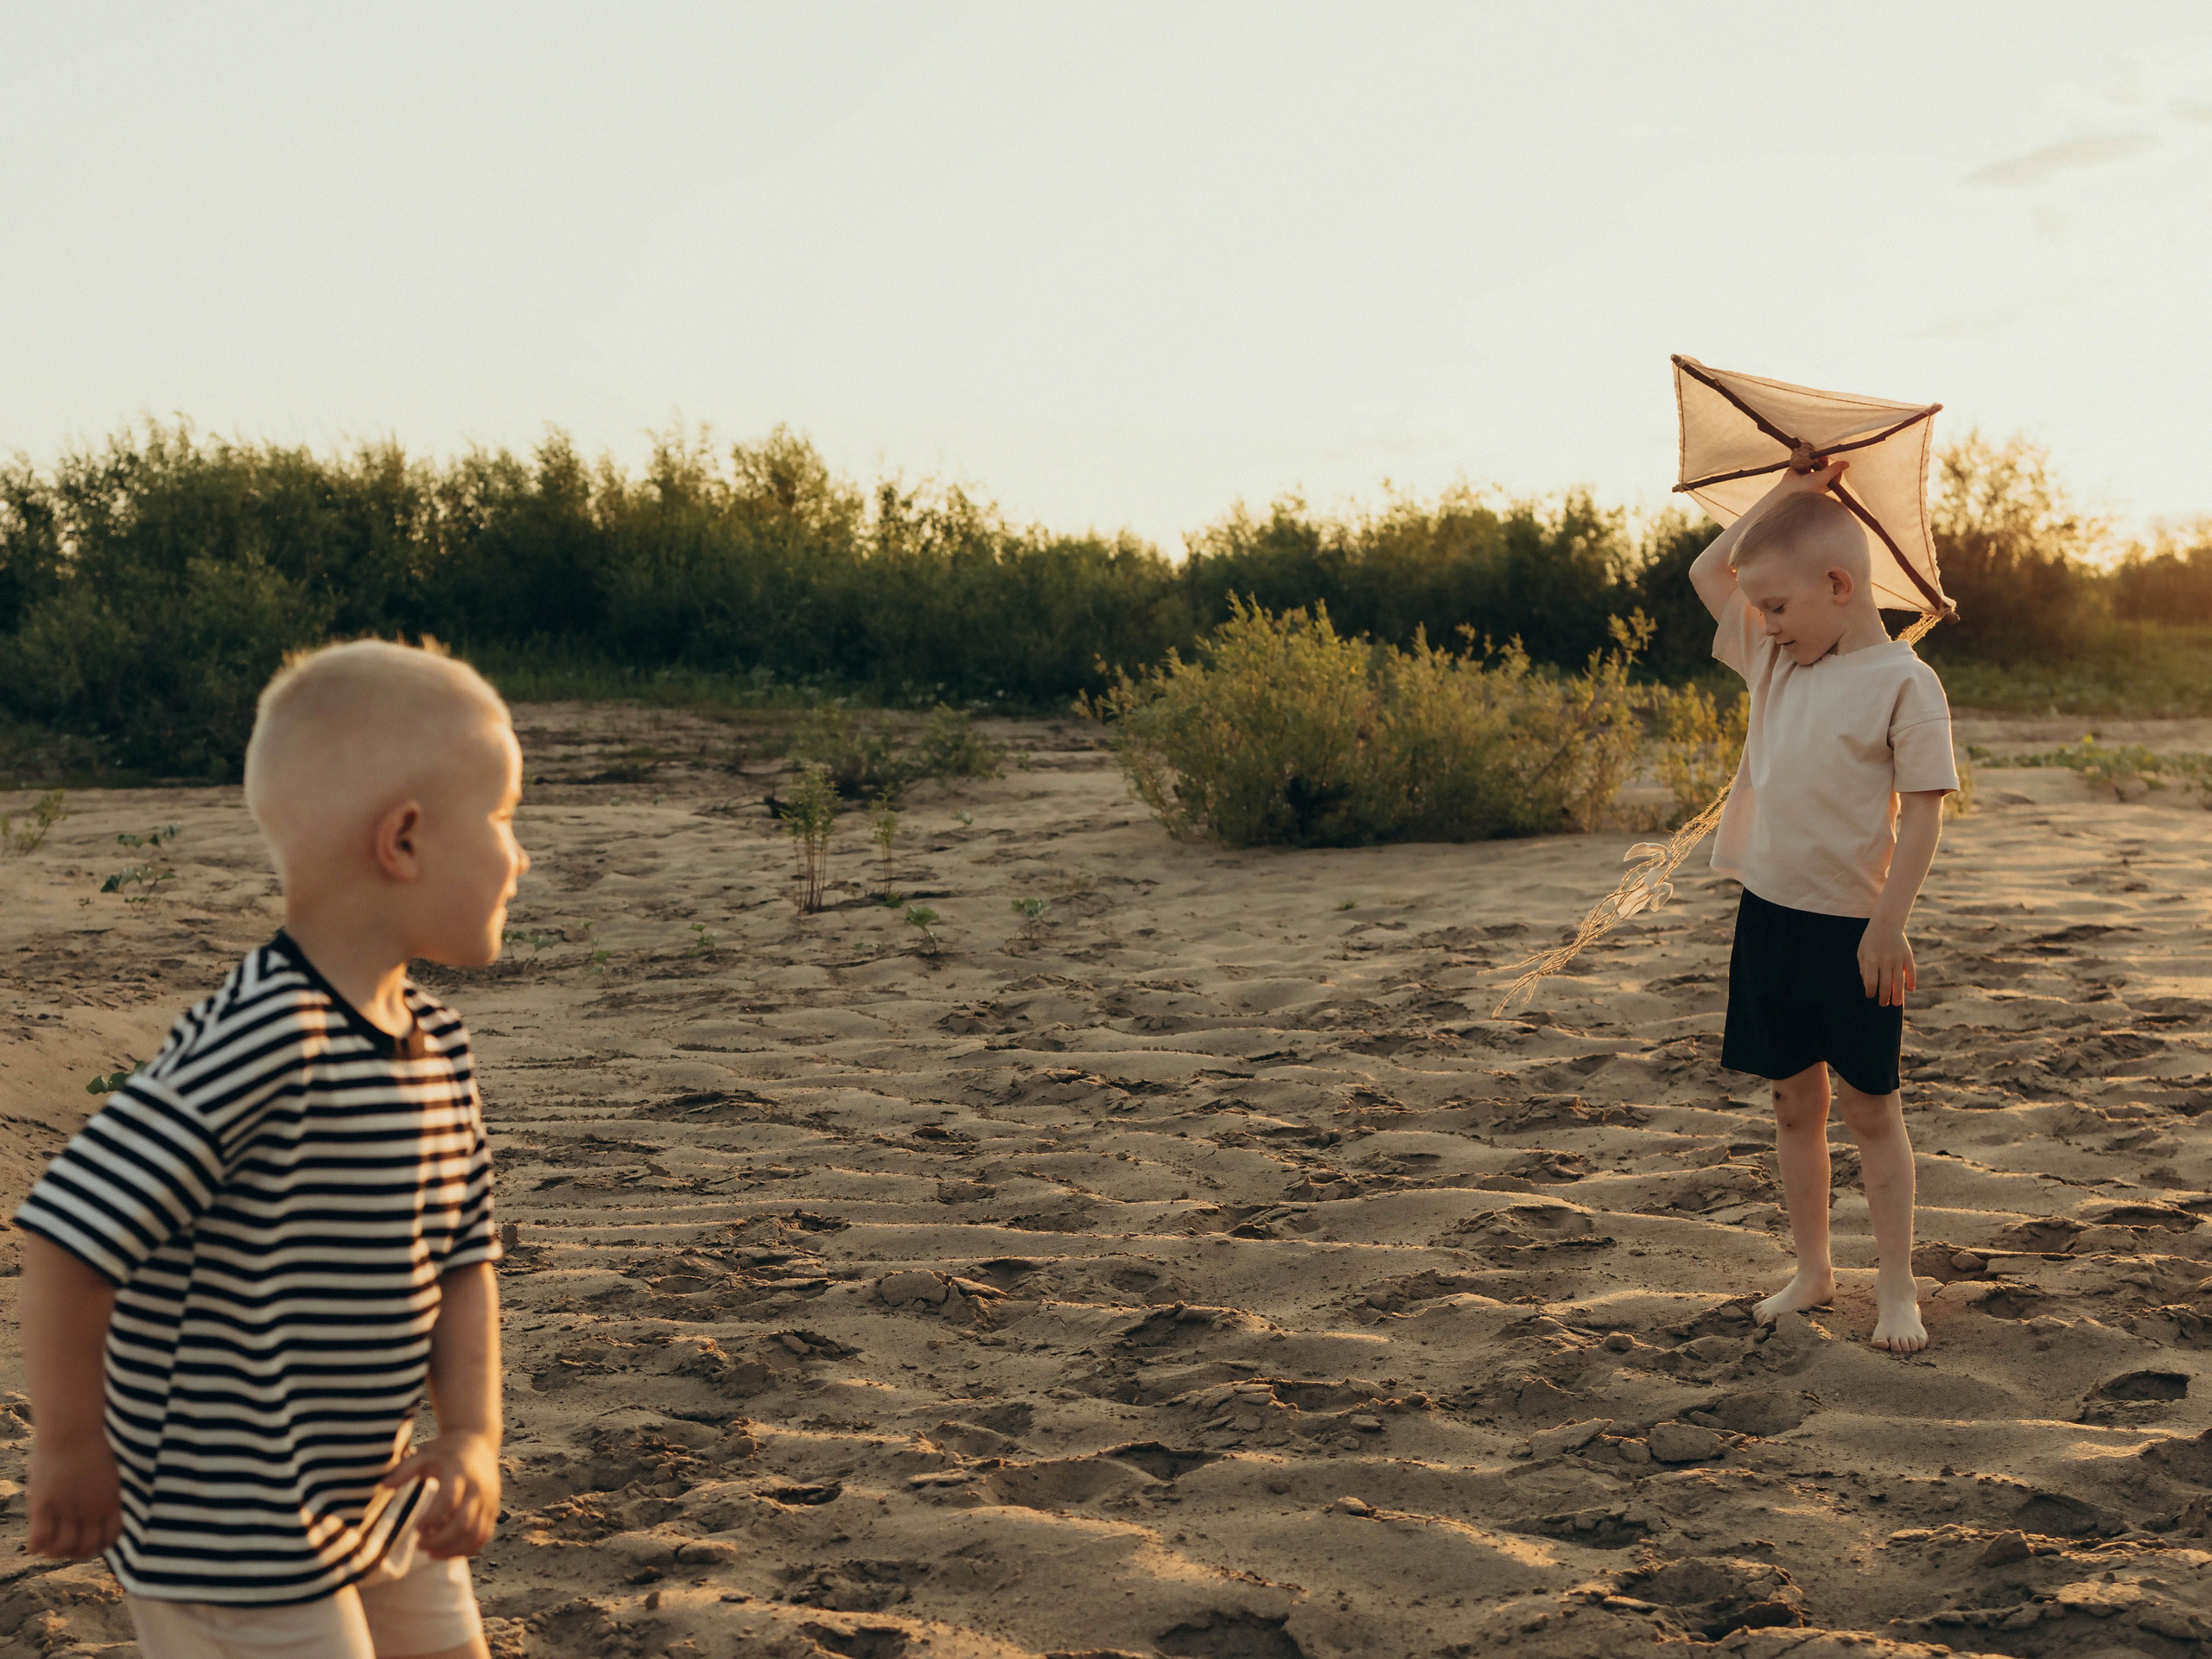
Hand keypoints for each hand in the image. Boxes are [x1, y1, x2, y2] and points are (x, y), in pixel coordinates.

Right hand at [28, 1435, 121, 1558]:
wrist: (73, 1428)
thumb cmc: (90, 1441)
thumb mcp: (107, 1470)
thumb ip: (104, 1489)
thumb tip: (105, 1499)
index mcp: (110, 1502)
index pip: (110, 1539)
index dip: (99, 1546)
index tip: (89, 1542)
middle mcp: (91, 1511)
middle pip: (87, 1548)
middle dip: (77, 1552)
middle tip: (67, 1547)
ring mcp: (68, 1510)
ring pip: (63, 1548)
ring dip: (56, 1552)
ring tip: (50, 1547)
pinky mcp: (44, 1505)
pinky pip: (40, 1539)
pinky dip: (36, 1547)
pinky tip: (34, 1545)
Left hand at [382, 1430, 500, 1557]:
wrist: (477, 1442)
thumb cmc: (443, 1451)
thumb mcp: (424, 1454)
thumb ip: (405, 1469)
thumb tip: (384, 1485)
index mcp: (460, 1472)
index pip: (449, 1500)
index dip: (433, 1518)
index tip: (417, 1528)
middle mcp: (478, 1487)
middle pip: (464, 1522)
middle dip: (440, 1540)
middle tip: (419, 1546)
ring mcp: (488, 1500)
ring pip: (476, 1533)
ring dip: (453, 1549)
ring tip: (431, 1553)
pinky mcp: (492, 1509)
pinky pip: (484, 1536)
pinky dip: (467, 1549)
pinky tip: (446, 1552)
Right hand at [1782, 455, 1848, 494]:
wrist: (1790, 491)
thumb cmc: (1810, 487)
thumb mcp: (1826, 477)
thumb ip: (1835, 469)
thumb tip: (1847, 463)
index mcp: (1823, 485)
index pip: (1833, 476)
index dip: (1835, 469)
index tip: (1836, 462)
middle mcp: (1814, 481)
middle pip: (1822, 468)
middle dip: (1823, 462)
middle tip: (1823, 456)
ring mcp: (1803, 477)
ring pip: (1811, 465)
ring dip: (1812, 460)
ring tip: (1812, 455)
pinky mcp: (1794, 473)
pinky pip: (1800, 463)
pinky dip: (1801, 459)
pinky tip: (1803, 456)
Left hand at [1858, 921, 1914, 1005]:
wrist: (1886, 924)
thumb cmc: (1871, 940)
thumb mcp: (1861, 952)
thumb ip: (1863, 968)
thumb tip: (1868, 985)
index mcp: (1871, 960)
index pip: (1871, 982)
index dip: (1871, 991)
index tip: (1871, 996)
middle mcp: (1884, 960)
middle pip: (1885, 984)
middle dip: (1884, 997)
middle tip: (1884, 1004)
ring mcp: (1897, 958)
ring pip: (1898, 981)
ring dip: (1898, 994)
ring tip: (1897, 1004)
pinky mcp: (1908, 956)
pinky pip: (1911, 972)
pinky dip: (1911, 981)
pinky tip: (1910, 989)